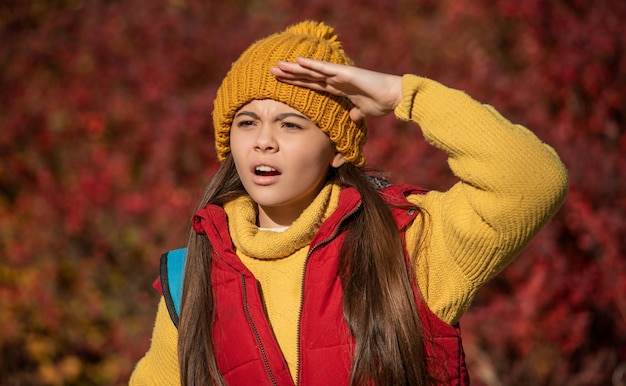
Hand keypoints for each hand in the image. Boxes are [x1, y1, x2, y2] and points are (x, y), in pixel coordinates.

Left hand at [270, 57, 402, 121]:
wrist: (393, 97)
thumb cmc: (381, 103)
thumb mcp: (363, 111)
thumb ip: (355, 113)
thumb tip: (352, 118)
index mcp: (338, 88)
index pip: (312, 85)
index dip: (297, 83)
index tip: (282, 83)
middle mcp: (336, 79)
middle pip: (308, 76)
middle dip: (290, 74)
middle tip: (272, 71)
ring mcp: (339, 75)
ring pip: (312, 70)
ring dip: (295, 68)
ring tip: (278, 65)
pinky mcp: (345, 73)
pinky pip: (325, 68)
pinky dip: (311, 65)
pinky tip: (298, 61)